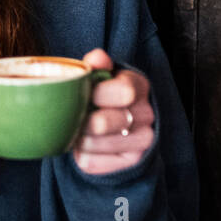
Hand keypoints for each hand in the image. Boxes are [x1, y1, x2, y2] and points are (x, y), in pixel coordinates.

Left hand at [71, 49, 155, 174]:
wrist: (115, 126)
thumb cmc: (103, 95)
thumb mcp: (101, 76)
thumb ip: (97, 66)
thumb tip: (97, 58)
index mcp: (139, 86)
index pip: (123, 91)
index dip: (97, 94)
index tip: (85, 94)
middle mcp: (146, 114)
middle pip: (104, 122)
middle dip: (82, 120)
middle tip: (74, 116)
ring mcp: (141, 141)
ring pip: (94, 143)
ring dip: (78, 138)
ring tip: (78, 130)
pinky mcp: (130, 162)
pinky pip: (93, 162)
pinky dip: (81, 155)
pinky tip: (86, 145)